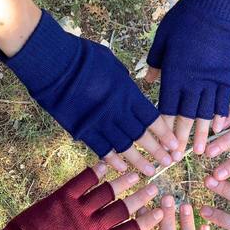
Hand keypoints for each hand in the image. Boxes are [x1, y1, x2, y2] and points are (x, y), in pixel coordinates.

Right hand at [0, 10, 177, 175]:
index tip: (174, 144)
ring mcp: (101, 123)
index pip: (152, 119)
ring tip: (150, 171)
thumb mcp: (114, 66)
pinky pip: (102, 149)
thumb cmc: (85, 58)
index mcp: (128, 94)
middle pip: (143, 136)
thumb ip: (126, 85)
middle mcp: (119, 112)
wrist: (55, 64)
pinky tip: (122, 168)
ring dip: (139, 160)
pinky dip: (113, 160)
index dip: (164, 133)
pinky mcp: (84, 130)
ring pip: (125, 147)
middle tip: (169, 162)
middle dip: (157, 150)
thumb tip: (132, 93)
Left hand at [0, 162, 163, 229]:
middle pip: (124, 208)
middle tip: (154, 187)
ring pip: (106, 192)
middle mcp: (94, 226)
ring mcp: (78, 211)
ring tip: (135, 173)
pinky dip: (93, 172)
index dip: (148, 220)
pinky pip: (81, 181)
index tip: (160, 211)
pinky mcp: (61, 199)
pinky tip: (104, 165)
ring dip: (122, 182)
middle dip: (142, 197)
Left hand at [146, 0, 229, 158]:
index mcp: (174, 74)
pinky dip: (221, 115)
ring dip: (201, 134)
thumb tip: (148, 80)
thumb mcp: (162, 39)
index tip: (163, 144)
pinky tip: (217, 129)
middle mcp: (193, 82)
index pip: (167, 108)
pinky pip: (224, 100)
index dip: (165, 128)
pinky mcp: (228, 75)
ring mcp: (213, 80)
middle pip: (186, 116)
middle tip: (178, 158)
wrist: (216, 4)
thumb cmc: (185, 19)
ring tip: (200, 152)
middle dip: (181, 139)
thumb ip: (155, 63)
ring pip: (205, 114)